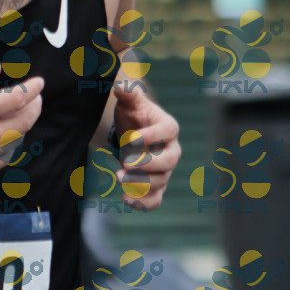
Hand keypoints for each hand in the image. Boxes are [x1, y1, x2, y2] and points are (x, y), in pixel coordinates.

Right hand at [0, 64, 43, 189]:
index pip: (17, 99)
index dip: (32, 89)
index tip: (38, 83)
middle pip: (25, 121)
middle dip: (35, 106)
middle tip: (35, 98)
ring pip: (18, 141)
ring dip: (23, 126)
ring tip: (19, 115)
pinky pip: (5, 158)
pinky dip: (12, 145)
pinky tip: (7, 138)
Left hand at [111, 84, 180, 209]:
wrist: (132, 135)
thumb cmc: (134, 116)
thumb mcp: (130, 103)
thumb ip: (128, 95)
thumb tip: (121, 86)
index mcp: (168, 127)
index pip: (168, 131)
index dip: (152, 136)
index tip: (131, 138)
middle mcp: (171, 150)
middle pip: (169, 161)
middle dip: (147, 164)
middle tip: (125, 163)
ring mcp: (165, 170)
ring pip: (160, 182)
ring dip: (140, 183)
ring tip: (118, 176)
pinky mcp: (155, 186)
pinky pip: (156, 199)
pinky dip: (143, 203)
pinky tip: (124, 200)